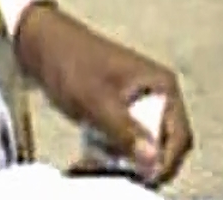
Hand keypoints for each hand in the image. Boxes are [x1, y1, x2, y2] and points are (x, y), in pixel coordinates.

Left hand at [14, 4, 193, 183]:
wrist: (43, 45)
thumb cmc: (72, 62)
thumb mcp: (97, 102)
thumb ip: (126, 132)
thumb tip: (152, 161)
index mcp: (162, 86)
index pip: (179, 135)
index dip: (166, 161)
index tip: (145, 179)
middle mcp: (156, 95)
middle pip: (163, 144)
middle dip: (141, 164)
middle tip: (118, 175)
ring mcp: (138, 103)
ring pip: (141, 147)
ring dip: (121, 163)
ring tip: (93, 167)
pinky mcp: (120, 111)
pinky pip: (124, 142)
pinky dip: (109, 155)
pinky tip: (87, 161)